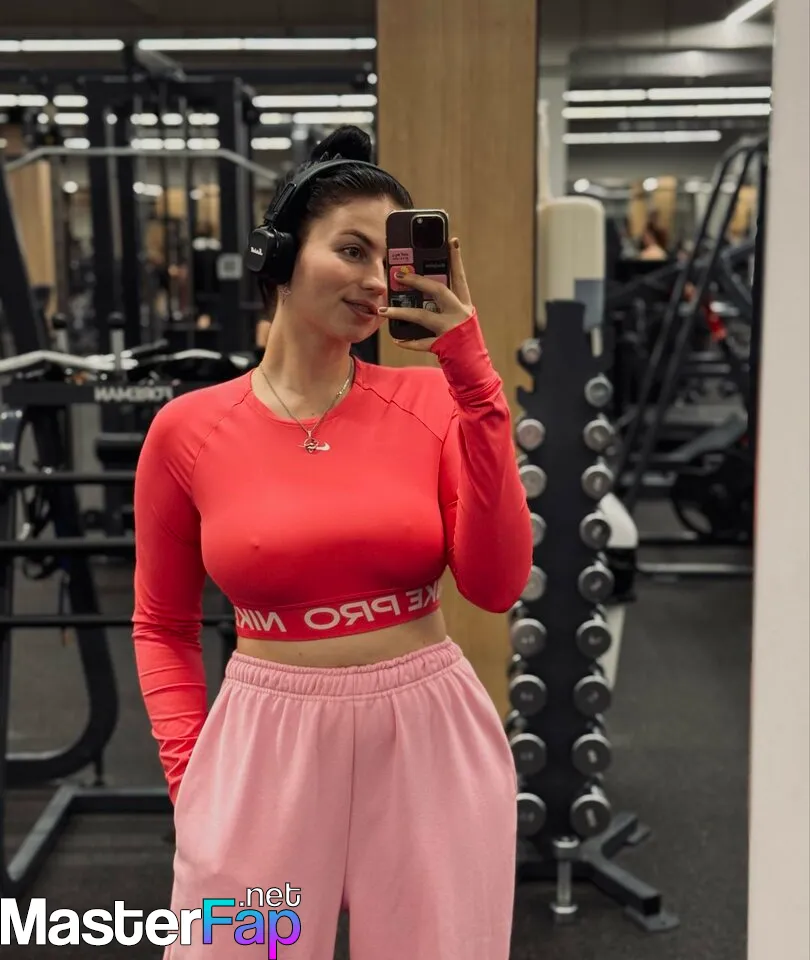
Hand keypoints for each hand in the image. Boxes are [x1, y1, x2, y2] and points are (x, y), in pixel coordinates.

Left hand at [379, 237, 473, 351]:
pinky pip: (421, 342)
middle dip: (418, 281)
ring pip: (422, 316)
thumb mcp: (457, 319)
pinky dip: (408, 342)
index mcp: (464, 304)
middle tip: (399, 275)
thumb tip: (418, 292)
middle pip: (438, 290)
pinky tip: (397, 340)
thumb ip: (442, 306)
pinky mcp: (443, 345)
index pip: (459, 276)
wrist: (474, 368)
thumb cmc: (462, 341)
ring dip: (401, 312)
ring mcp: (451, 329)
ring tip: (383, 310)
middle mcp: (460, 313)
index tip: (451, 240)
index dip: (455, 258)